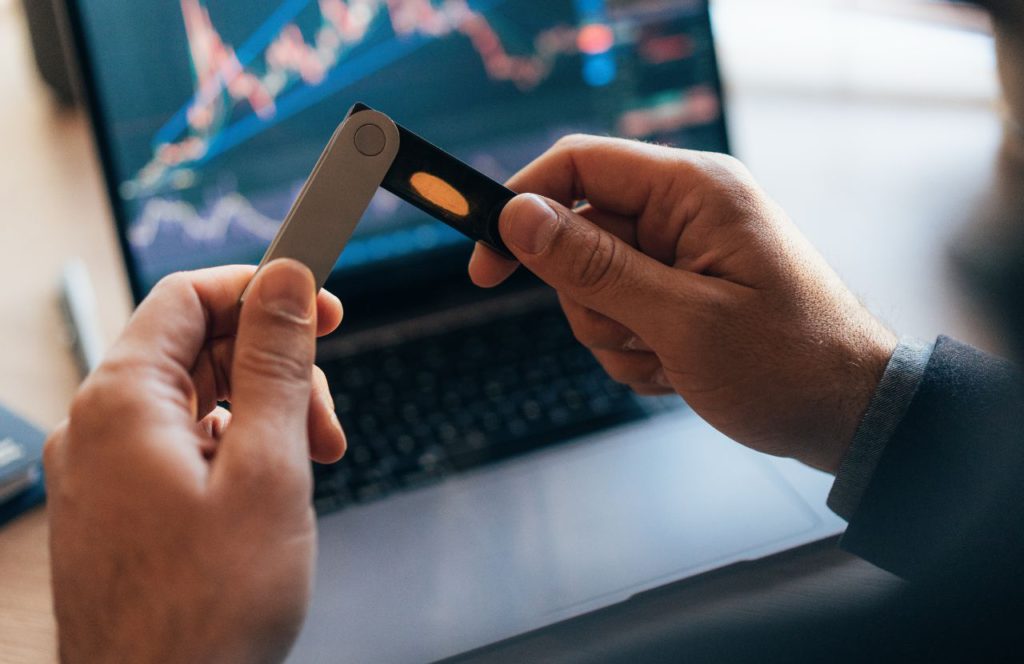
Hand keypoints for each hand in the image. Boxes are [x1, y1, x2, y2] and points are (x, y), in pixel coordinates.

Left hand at [44, 260, 344, 663]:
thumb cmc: (206, 610)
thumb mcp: (268, 470)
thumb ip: (278, 365)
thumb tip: (285, 282)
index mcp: (123, 402)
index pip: (190, 296)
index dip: (262, 292)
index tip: (323, 308)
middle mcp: (101, 428)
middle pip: (199, 350)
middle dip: (278, 372)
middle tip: (326, 423)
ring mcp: (108, 471)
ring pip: (199, 402)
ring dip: (267, 418)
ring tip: (310, 467)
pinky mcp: (124, 508)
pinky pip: (185, 449)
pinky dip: (240, 455)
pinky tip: (273, 494)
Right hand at [469, 136, 896, 471]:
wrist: (848, 416)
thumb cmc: (789, 364)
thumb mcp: (683, 320)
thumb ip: (596, 266)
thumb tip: (518, 217)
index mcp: (693, 190)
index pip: (579, 166)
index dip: (522, 207)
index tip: (484, 267)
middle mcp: (684, 211)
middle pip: (578, 236)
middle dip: (591, 300)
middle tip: (643, 336)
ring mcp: (681, 252)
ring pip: (591, 285)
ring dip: (615, 335)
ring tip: (671, 359)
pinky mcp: (679, 290)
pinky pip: (617, 315)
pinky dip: (634, 351)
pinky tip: (678, 370)